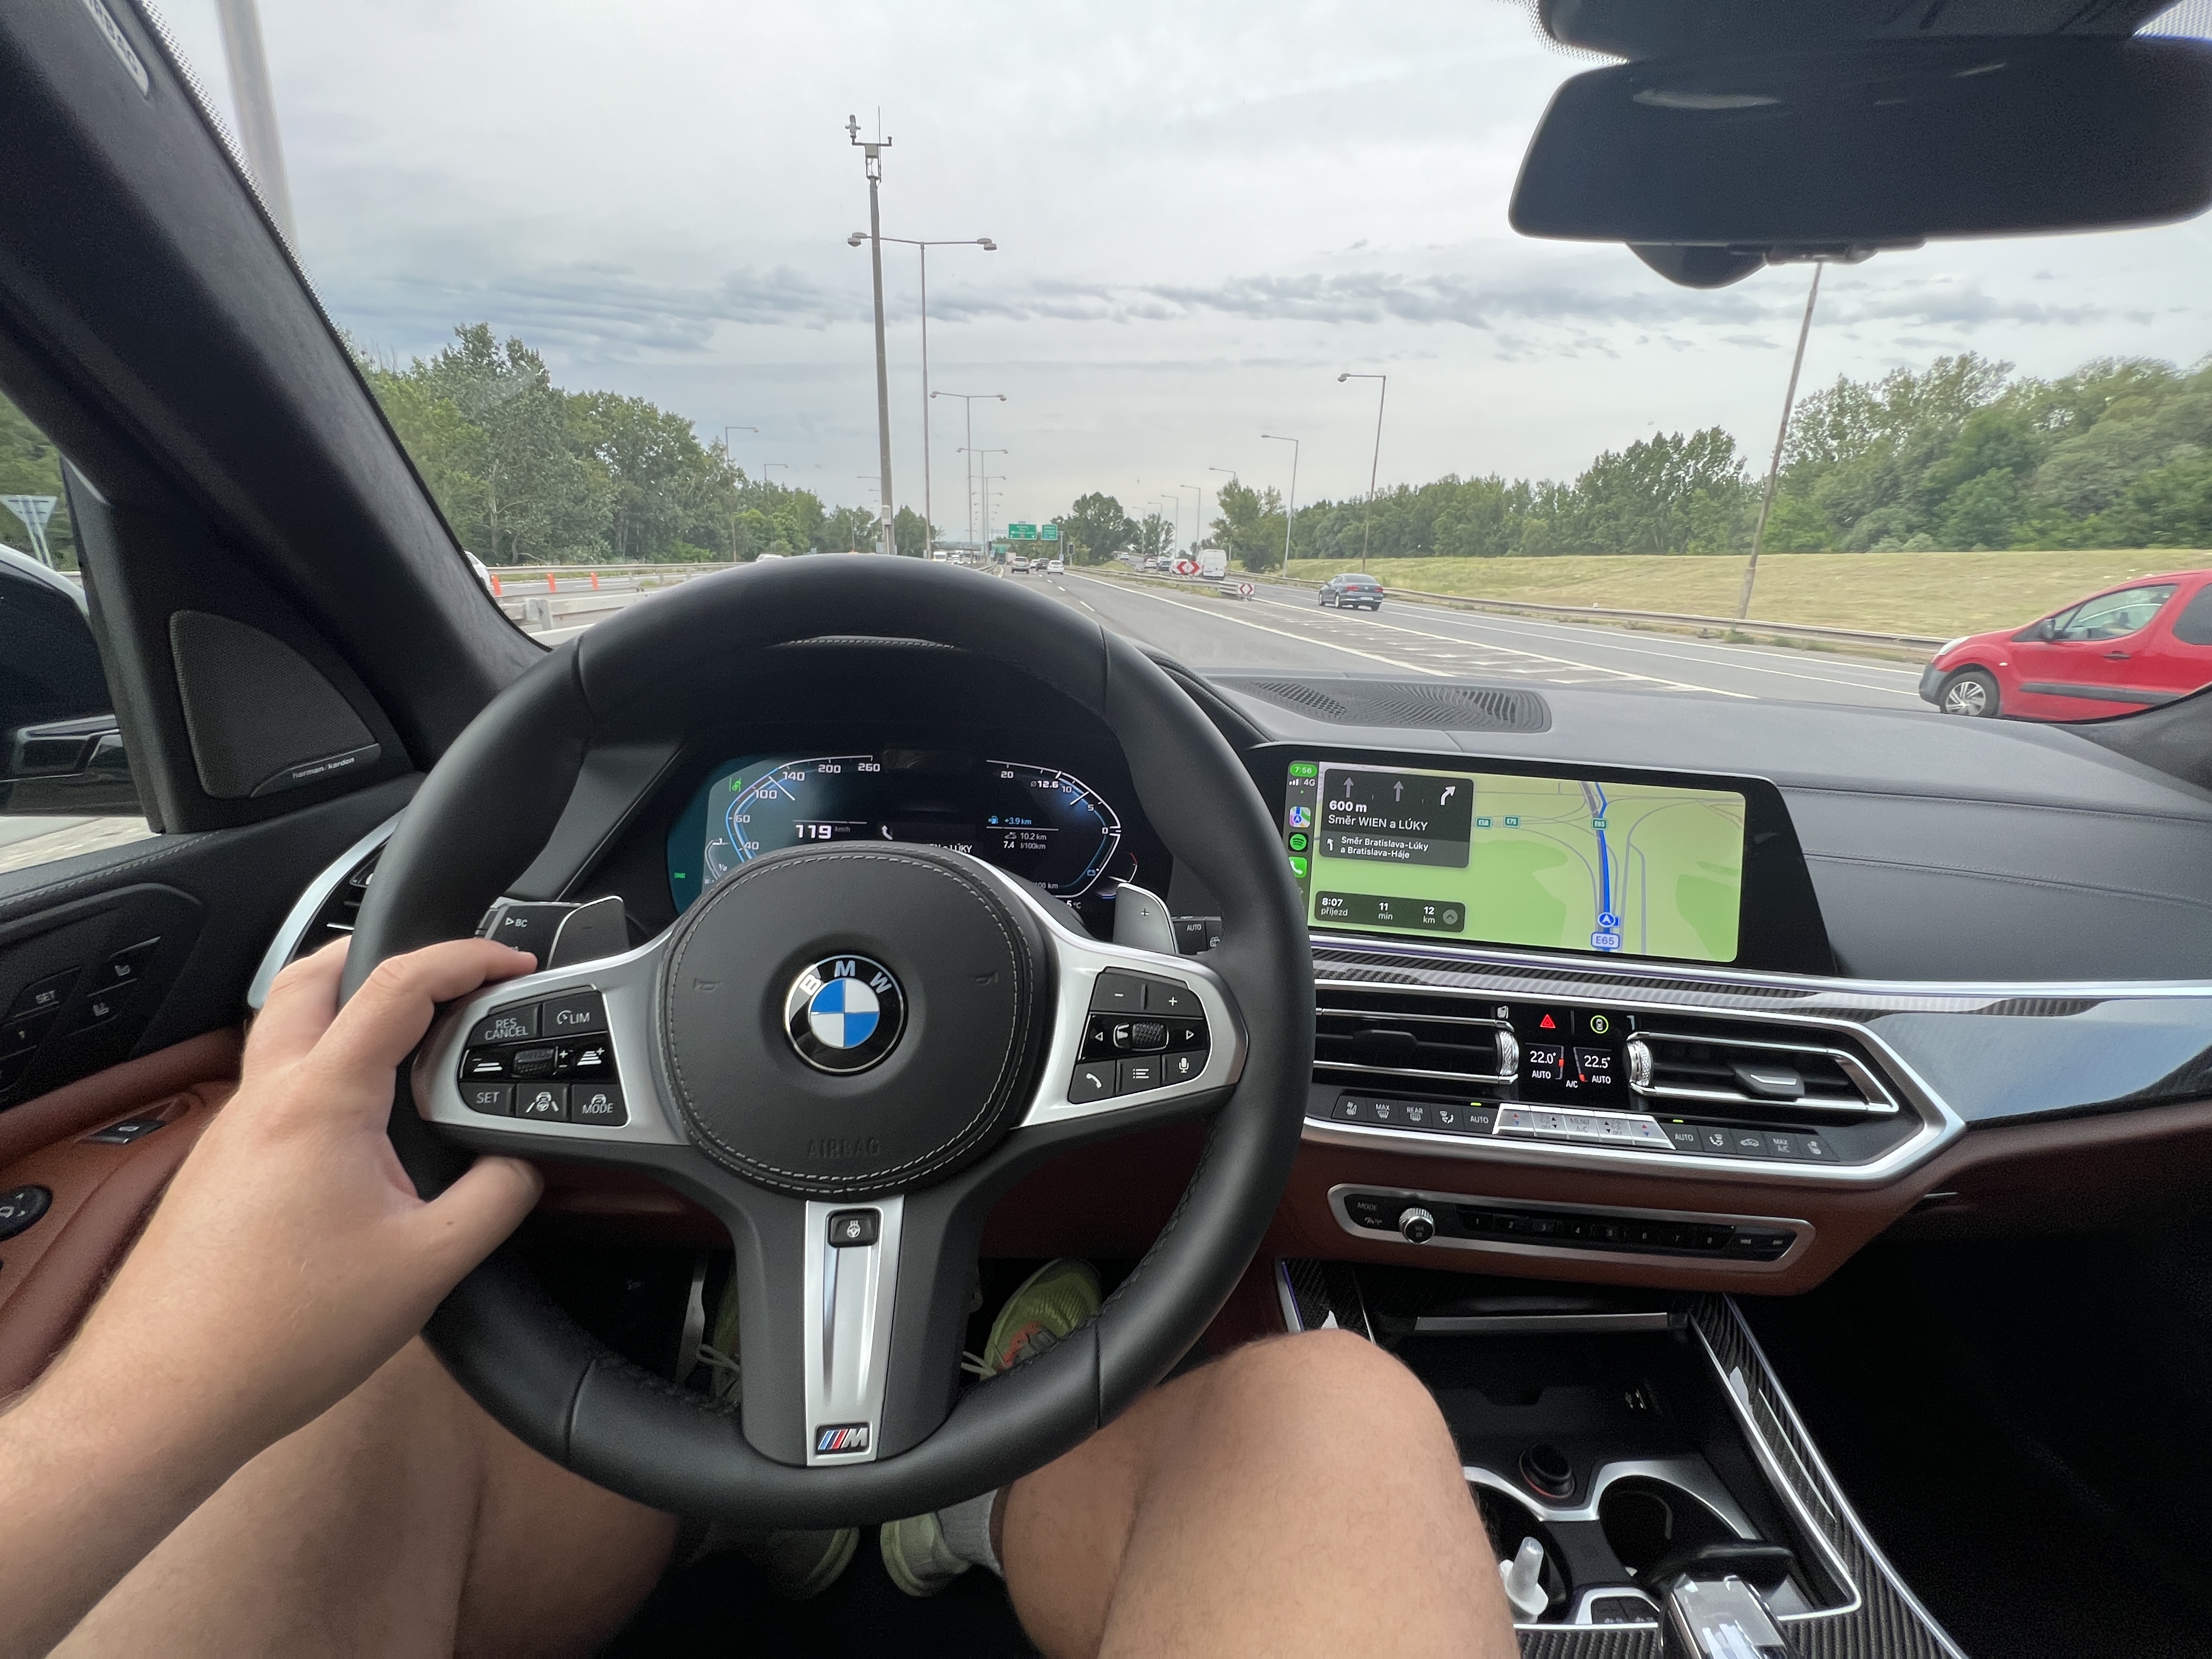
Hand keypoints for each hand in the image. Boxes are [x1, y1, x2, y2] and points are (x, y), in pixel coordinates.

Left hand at [0, 937, 542, 1654]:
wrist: (165, 1396)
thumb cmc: (280, 1334)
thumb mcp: (429, 1266)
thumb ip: (496, 1199)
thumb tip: (525, 1167)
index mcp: (320, 1100)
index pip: (398, 984)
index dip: (466, 958)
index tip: (510, 963)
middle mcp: (265, 1098)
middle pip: (312, 977)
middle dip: (381, 953)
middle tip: (442, 971)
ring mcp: (230, 1132)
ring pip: (283, 1030)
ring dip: (345, 1011)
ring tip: (408, 1042)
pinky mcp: (215, 1170)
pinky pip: (272, 1086)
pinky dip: (323, 1069)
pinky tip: (361, 1126)